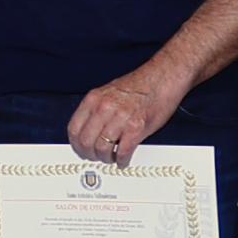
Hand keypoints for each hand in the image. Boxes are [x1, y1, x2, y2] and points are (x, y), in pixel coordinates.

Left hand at [67, 66, 183, 167]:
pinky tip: (123, 160)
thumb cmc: (140, 85)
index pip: (74, 129)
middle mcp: (104, 108)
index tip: (80, 150)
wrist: (163, 77)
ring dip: (106, 158)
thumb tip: (88, 130)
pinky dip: (122, 160)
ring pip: (102, 149)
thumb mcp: (108, 93)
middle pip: (86, 142)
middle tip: (96, 158)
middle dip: (90, 155)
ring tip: (111, 158)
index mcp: (94, 99)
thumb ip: (96, 110)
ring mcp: (120, 118)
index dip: (76, 145)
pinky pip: (123, 151)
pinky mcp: (136, 127)